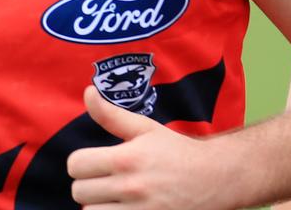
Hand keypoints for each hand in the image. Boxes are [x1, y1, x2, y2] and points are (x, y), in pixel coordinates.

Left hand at [68, 86, 228, 208]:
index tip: (95, 164)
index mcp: (126, 158)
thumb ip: (112, 115)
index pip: (76, 164)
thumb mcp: (146, 129)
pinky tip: (123, 208)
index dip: (82, 163)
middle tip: (106, 182)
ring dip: (98, 206)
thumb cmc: (177, 152)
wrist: (215, 179)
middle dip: (90, 185)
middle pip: (79, 191)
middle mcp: (130, 186)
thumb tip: (87, 91)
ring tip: (114, 198)